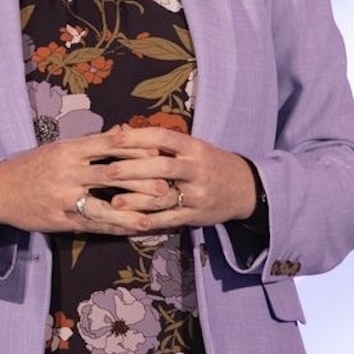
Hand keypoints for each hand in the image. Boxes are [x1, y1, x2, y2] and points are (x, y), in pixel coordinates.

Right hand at [0, 131, 171, 234]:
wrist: (0, 190)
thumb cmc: (35, 164)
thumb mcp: (61, 146)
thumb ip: (93, 142)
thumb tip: (125, 131)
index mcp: (71, 149)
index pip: (109, 145)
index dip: (136, 150)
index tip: (159, 153)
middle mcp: (69, 172)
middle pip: (111, 175)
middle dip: (140, 181)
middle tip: (167, 185)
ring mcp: (64, 198)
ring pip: (102, 206)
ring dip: (129, 213)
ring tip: (152, 218)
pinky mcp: (60, 221)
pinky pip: (91, 226)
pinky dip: (112, 229)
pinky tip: (130, 232)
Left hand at [101, 125, 257, 230]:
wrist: (244, 187)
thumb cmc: (210, 162)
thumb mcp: (192, 147)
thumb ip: (161, 142)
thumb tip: (124, 130)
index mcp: (194, 147)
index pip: (163, 137)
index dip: (138, 138)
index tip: (115, 139)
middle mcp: (196, 168)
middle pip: (162, 167)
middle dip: (133, 169)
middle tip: (109, 171)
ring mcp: (197, 193)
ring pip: (164, 197)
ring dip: (137, 200)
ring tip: (114, 202)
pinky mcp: (196, 215)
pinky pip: (170, 219)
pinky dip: (150, 221)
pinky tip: (132, 222)